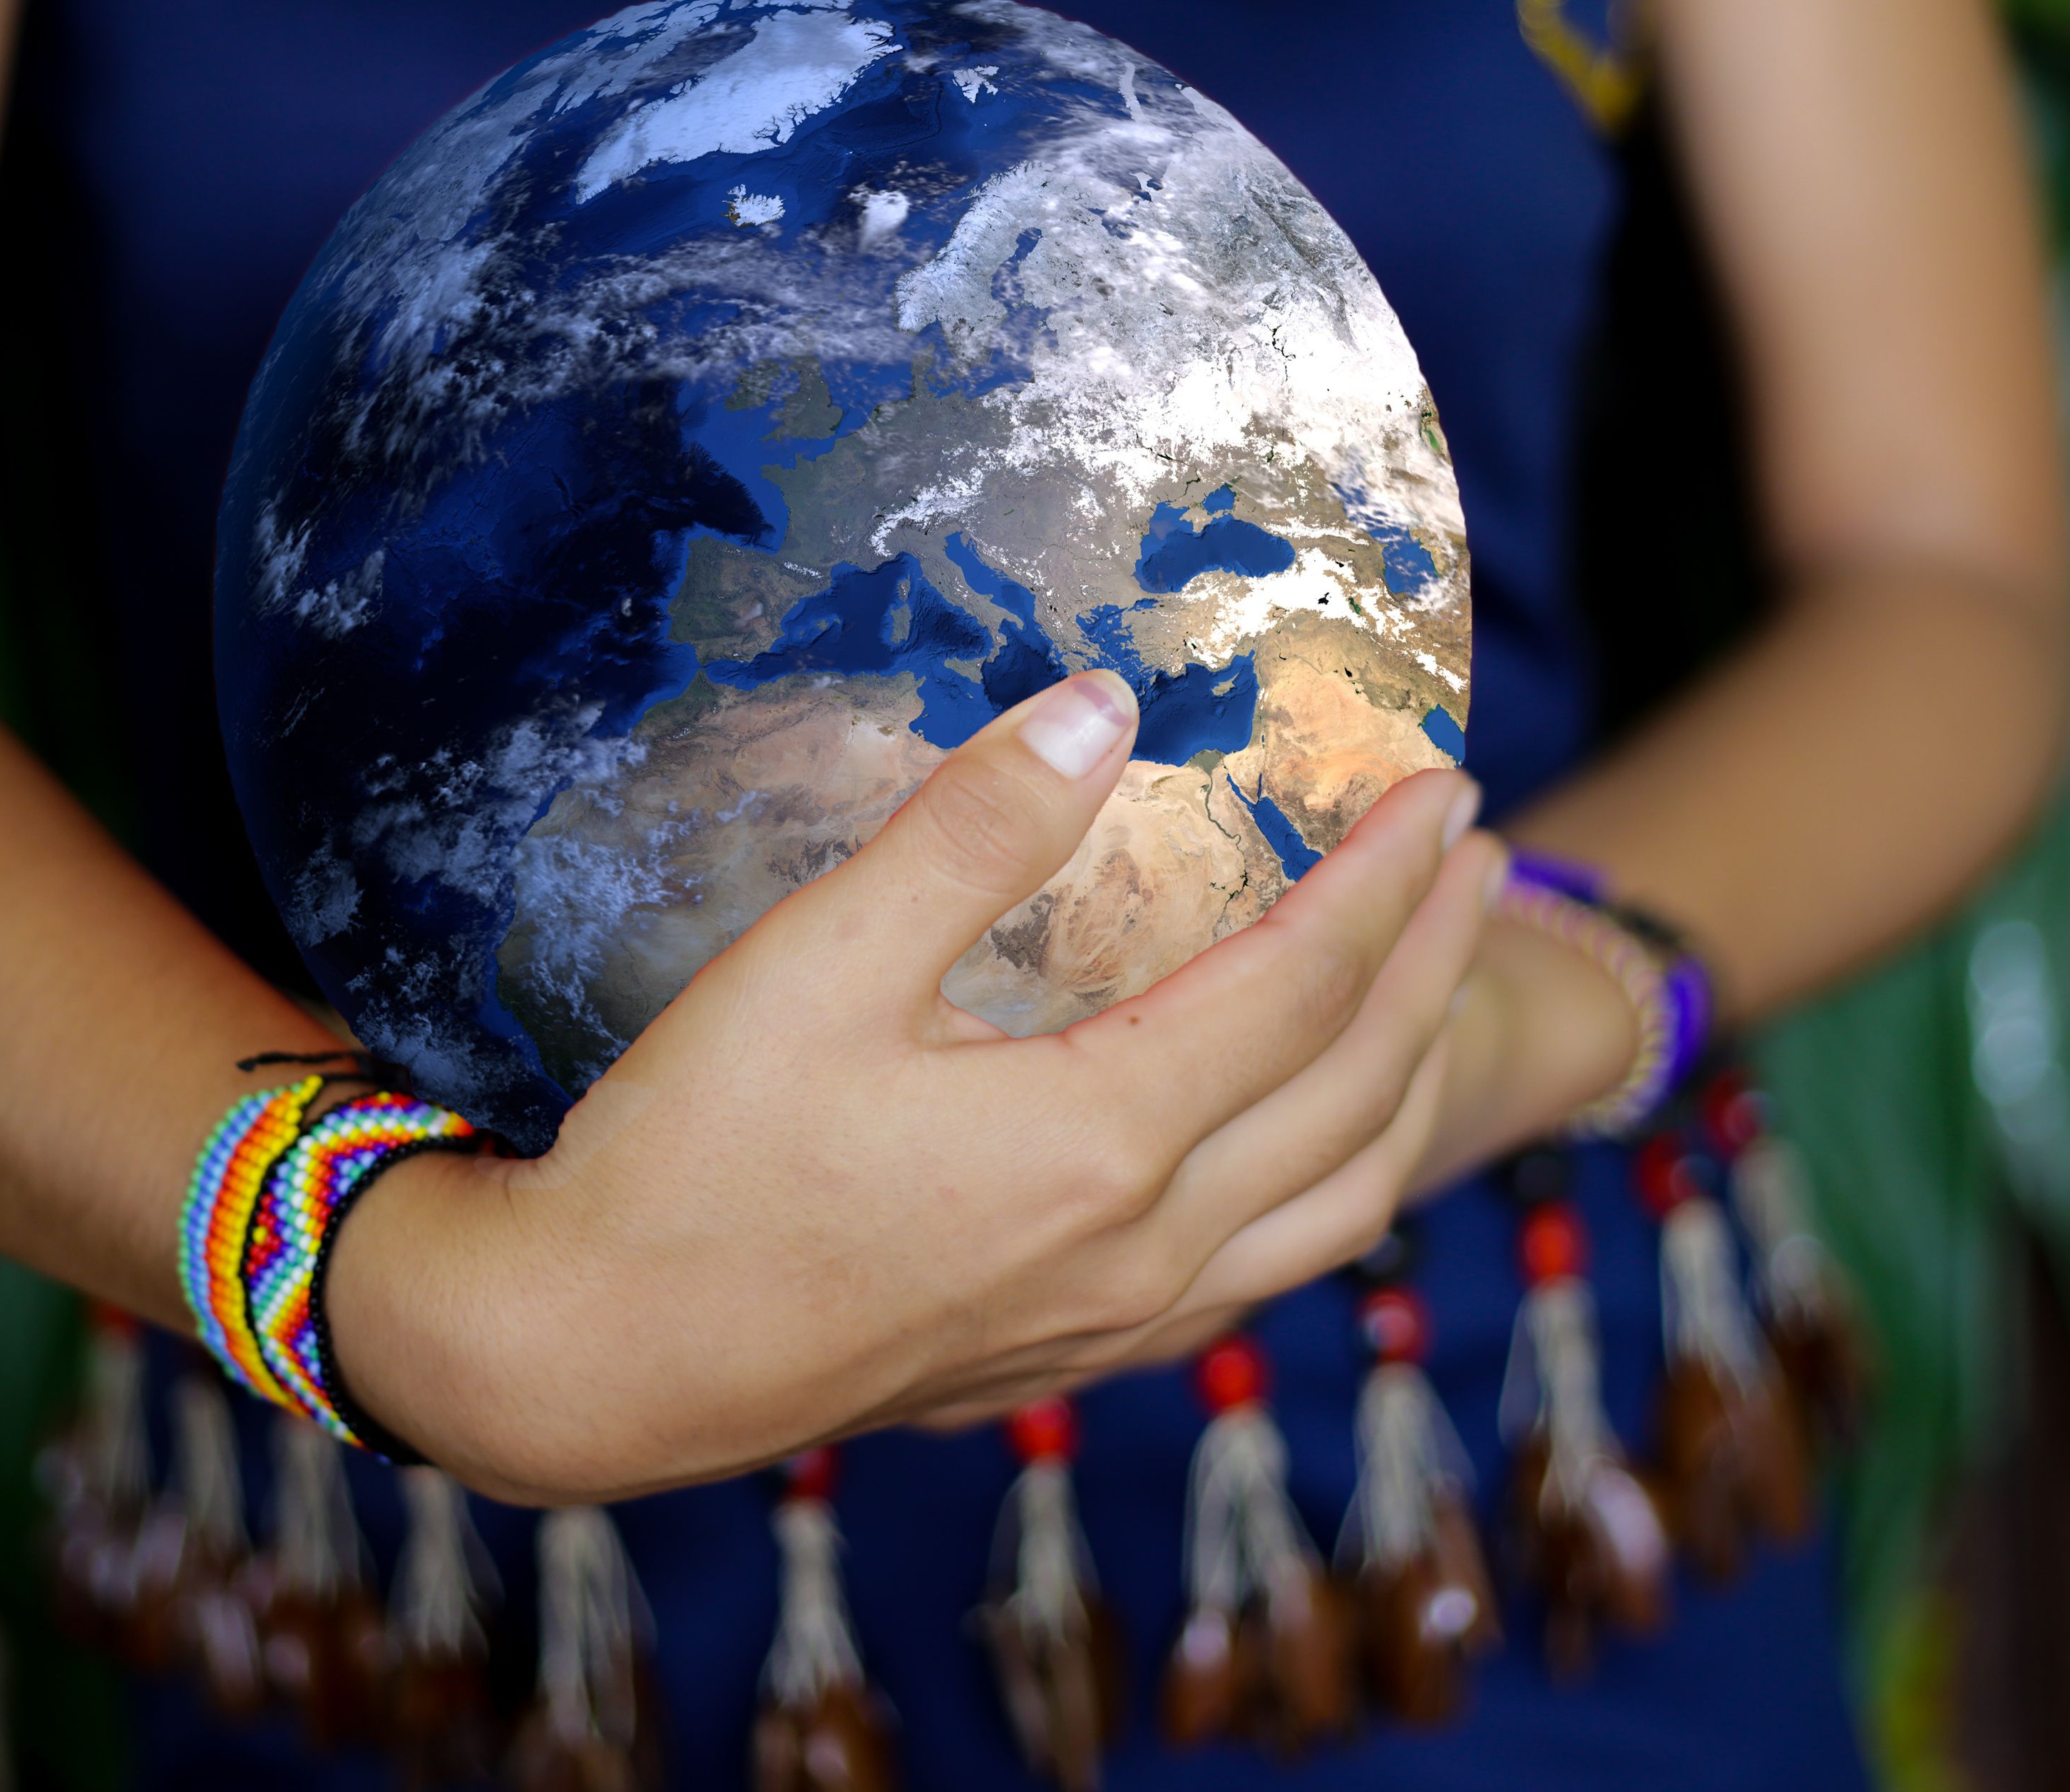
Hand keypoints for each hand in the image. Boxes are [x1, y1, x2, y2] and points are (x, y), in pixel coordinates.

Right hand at [322, 669, 1502, 1501]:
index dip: (1387, 873)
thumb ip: (973, 829)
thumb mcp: (815, 959)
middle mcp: (1142, 1248)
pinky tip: (1309, 1144)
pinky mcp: (1066, 1360)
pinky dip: (1335, 1188)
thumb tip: (1105, 706)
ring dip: (1409, 1081)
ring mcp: (1113, 1322)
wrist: (592, 1363)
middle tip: (1477, 852)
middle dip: (1438, 960)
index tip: (1445, 780)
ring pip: (1339, 1207)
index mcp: (1100, 1140)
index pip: (1305, 984)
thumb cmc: (688, 1155)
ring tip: (1435, 984)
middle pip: (1359, 1092)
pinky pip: (1266, 1274)